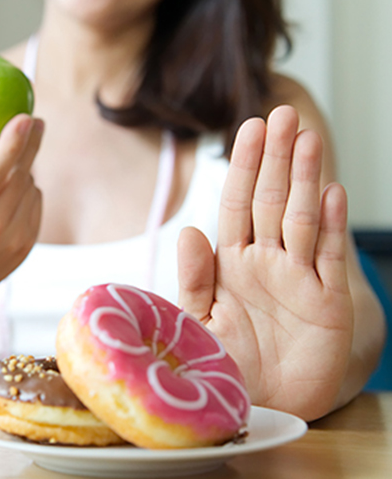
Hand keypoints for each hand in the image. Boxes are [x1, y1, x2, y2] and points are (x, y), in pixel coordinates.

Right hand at [0, 107, 43, 329]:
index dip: (10, 146)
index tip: (24, 117)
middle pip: (19, 179)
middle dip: (30, 145)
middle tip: (34, 119)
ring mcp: (13, 244)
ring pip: (29, 188)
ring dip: (24, 169)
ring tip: (9, 162)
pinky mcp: (28, 246)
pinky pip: (35, 202)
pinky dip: (27, 189)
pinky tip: (12, 188)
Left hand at [177, 105, 352, 420]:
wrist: (257, 407)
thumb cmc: (224, 365)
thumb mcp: (197, 322)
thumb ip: (193, 279)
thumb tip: (189, 231)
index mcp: (230, 264)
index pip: (237, 204)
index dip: (244, 167)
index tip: (249, 128)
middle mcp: (265, 263)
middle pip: (271, 201)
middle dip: (276, 158)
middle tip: (281, 115)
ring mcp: (299, 279)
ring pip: (302, 218)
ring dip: (305, 179)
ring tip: (306, 139)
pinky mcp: (327, 304)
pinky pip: (329, 257)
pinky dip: (331, 225)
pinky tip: (331, 191)